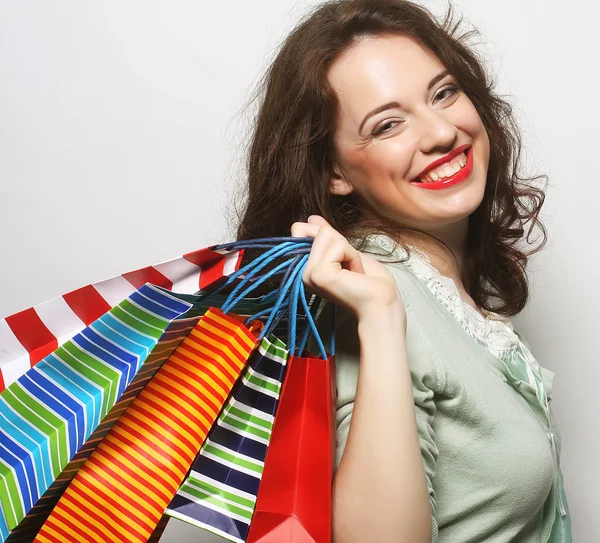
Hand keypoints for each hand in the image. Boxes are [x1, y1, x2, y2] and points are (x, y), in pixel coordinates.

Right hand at [290, 215, 406, 321]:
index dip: (326, 234)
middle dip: (339, 242)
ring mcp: (309, 275)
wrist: (382, 303)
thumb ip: (328, 236)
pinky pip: (337, 245)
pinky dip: (352, 256)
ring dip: (347, 250)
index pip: (300, 230)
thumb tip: (312, 218)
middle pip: (314, 230)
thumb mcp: (347, 251)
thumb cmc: (371, 283)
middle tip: (350, 265)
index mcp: (307, 268)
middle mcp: (303, 272)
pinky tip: (355, 274)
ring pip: (325, 234)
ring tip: (353, 271)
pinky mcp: (319, 275)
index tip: (343, 258)